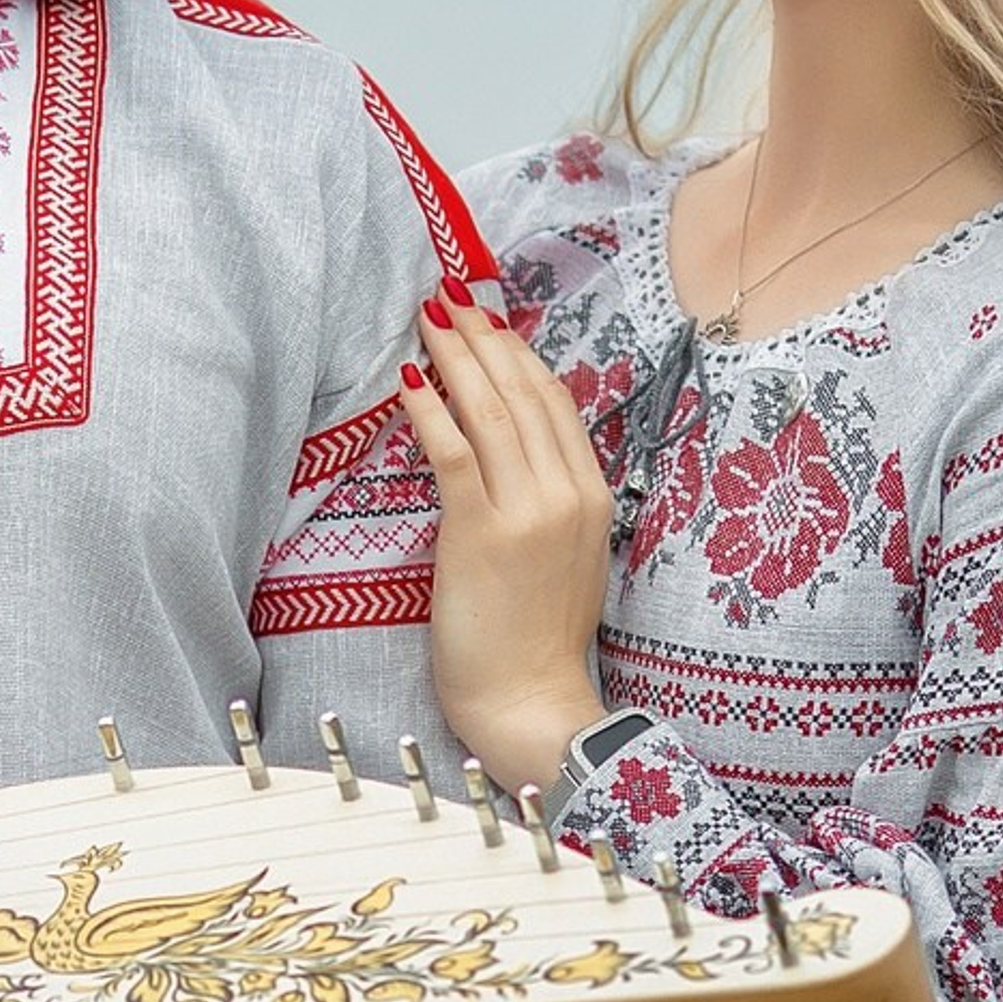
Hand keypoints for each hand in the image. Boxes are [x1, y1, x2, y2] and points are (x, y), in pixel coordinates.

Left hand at [399, 294, 612, 793]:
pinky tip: (409, 379)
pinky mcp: (482, 532)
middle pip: (524, 396)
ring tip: (428, 319)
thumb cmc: (538, 642)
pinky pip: (454, 452)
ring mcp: (529, 511)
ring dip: (456, 358)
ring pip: (491, 413)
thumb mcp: (566, 560)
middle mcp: (568, 494)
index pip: (556, 406)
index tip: (490, 323)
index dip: (520, 356)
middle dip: (486, 341)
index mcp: (593, 498)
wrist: (531, 701)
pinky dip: (430, 409)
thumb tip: (512, 457)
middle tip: (452, 299)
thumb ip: (549, 505)